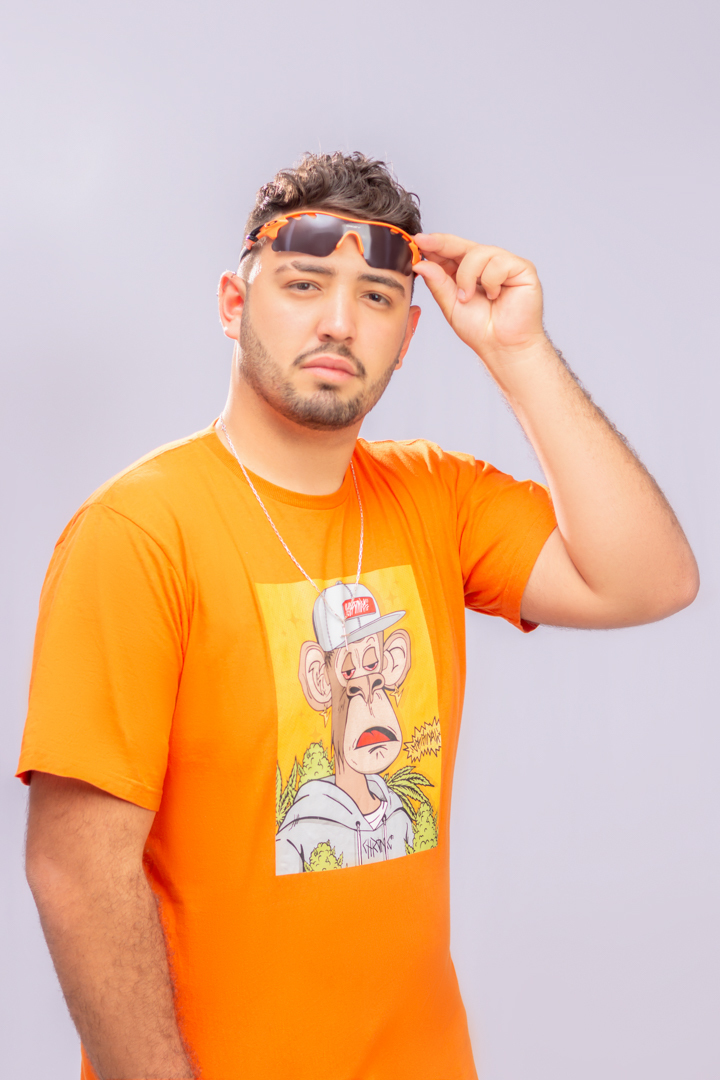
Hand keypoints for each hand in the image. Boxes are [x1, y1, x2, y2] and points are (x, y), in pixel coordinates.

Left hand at [412, 234, 545, 360]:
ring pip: (478, 252)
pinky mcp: (522, 268)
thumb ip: (438, 282)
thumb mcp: (451, 304)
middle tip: (424, 243)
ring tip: (469, 297)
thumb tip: (421, 264)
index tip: (417, 240)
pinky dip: (491, 281)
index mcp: (468, 272)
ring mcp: (504, 264)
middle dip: (442, 244)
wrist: (502, 347)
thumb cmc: (481, 330)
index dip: (434, 244)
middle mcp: (486, 264)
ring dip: (468, 276)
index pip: (450, 252)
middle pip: (462, 244)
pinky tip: (495, 296)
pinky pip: (499, 263)